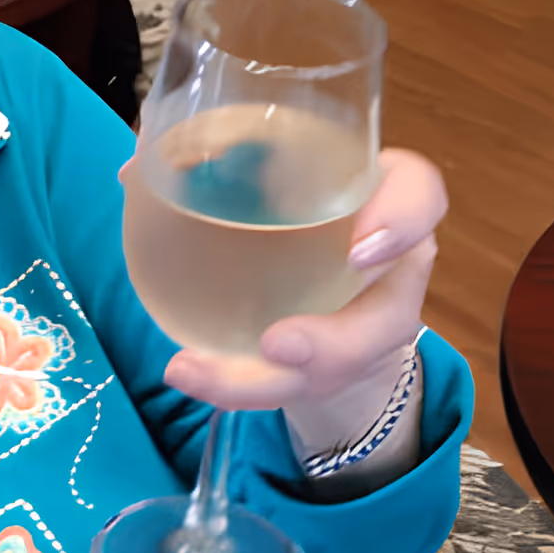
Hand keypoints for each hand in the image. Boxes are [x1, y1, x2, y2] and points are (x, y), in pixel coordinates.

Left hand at [159, 148, 445, 434]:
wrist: (319, 271)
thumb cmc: (293, 206)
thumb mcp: (268, 171)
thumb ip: (218, 163)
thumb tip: (132, 165)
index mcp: (383, 197)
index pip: (420, 196)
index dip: (403, 223)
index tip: (359, 251)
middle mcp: (388, 268)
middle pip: (386, 320)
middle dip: (333, 343)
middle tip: (276, 345)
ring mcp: (361, 327)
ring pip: (334, 374)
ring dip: (264, 380)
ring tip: (192, 369)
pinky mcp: (328, 366)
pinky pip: (290, 388)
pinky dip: (236, 385)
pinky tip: (186, 372)